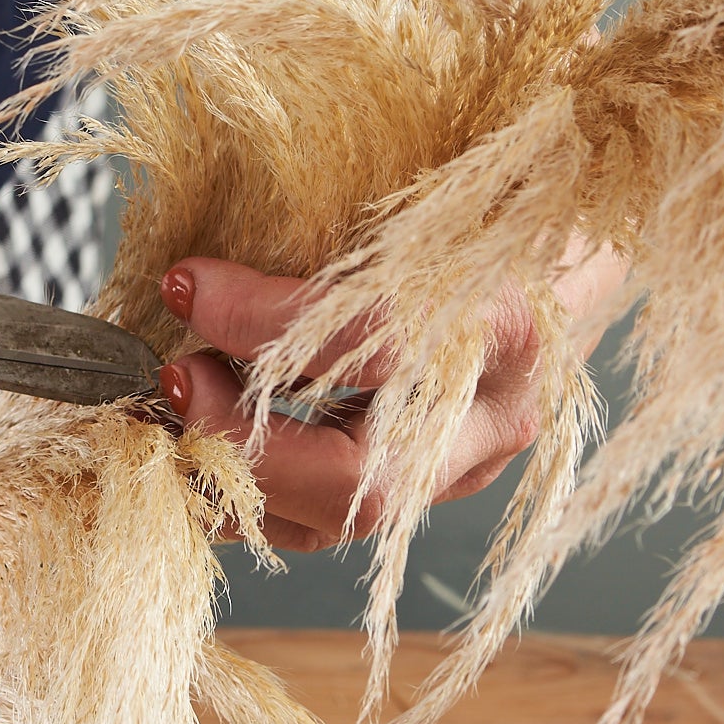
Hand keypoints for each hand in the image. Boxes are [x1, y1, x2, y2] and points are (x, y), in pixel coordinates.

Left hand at [158, 241, 626, 550]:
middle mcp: (490, 416)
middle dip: (243, 438)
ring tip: (175, 408)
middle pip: (361, 480)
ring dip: (229, 471)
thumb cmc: (470, 214)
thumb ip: (327, 218)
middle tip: (174, 377)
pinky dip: (242, 491)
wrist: (549, 263)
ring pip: (335, 519)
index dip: (261, 320)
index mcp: (502, 321)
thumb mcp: (413, 198)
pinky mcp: (421, 494)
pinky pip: (318, 525)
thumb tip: (194, 268)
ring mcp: (462, 468)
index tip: (185, 284)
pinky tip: (196, 446)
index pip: (373, 341)